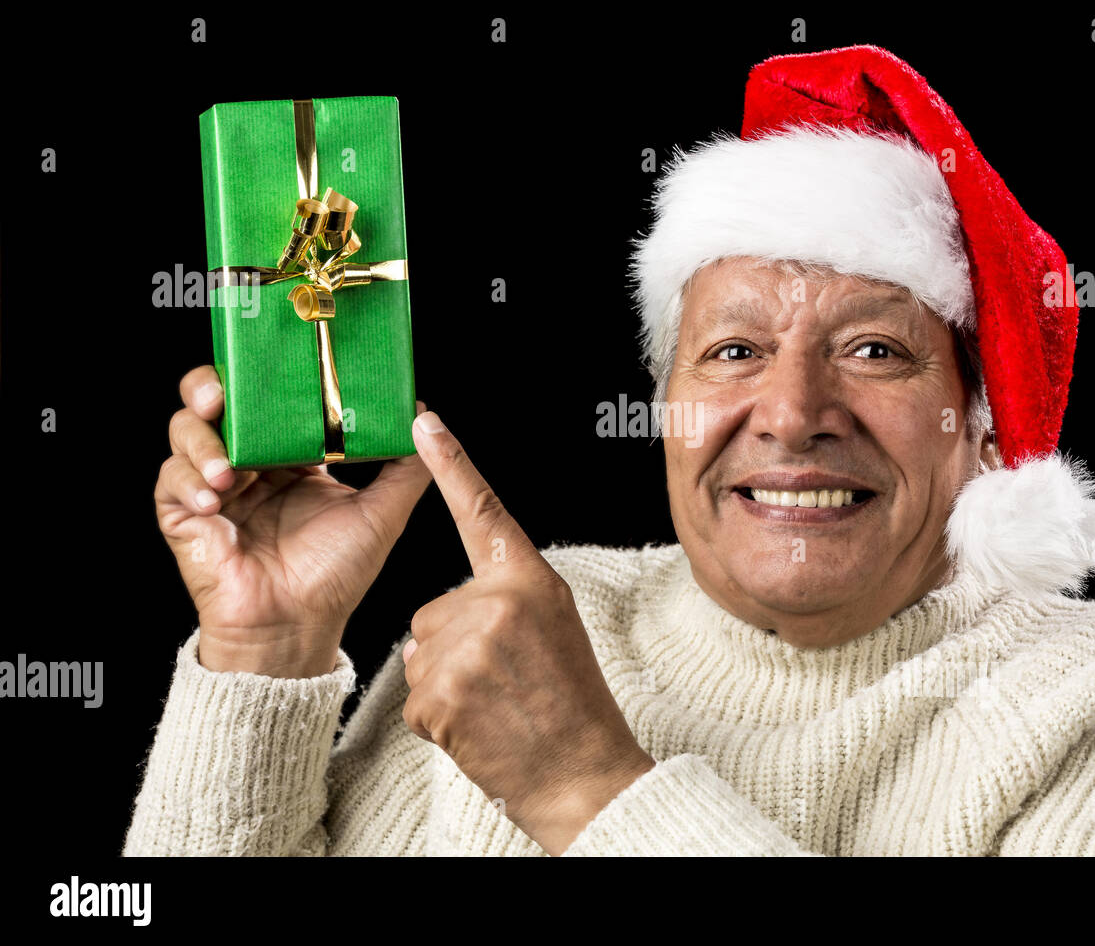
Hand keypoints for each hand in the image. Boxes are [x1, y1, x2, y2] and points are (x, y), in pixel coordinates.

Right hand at [155, 365, 431, 676]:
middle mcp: (250, 464)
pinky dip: (188, 482)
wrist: (298, 625)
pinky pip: (170, 480)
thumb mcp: (384, 512)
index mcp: (291, 457)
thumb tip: (421, 414)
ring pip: (185, 431)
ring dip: (201, 441)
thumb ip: (406, 465)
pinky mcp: (183, 515)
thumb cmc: (336, 574)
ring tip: (228, 470)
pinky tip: (216, 500)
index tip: (275, 361)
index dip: (266, 376)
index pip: (270, 398)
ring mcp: (213, 486)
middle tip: (223, 394)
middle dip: (211, 387)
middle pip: (214, 400)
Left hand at [401, 411, 654, 854]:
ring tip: (492, 704)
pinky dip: (437, 718)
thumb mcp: (553, 625)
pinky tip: (475, 726)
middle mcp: (497, 603)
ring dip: (445, 683)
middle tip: (501, 679)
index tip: (424, 421)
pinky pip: (414, 696)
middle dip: (452, 646)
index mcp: (529, 580)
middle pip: (432, 609)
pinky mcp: (440, 690)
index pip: (482, 512)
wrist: (581, 772)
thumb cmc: (570, 701)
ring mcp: (466, 646)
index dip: (451, 464)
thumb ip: (506, 598)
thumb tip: (449, 609)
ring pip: (420, 654)